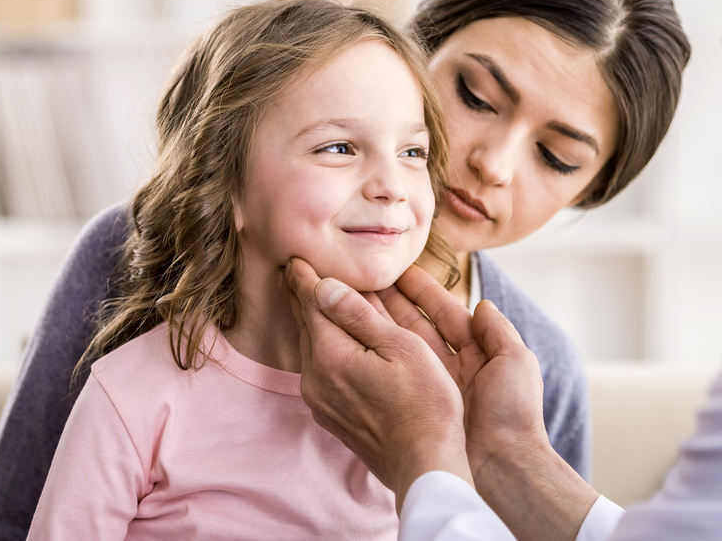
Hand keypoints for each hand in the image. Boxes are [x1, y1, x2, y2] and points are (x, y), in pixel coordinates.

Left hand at [282, 258, 471, 510]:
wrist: (424, 465)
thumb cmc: (425, 404)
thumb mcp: (401, 347)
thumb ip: (359, 315)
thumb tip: (323, 285)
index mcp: (330, 355)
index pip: (310, 302)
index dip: (304, 275)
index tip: (296, 256)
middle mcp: (315, 378)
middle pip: (305, 324)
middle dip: (305, 295)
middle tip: (299, 269)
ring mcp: (320, 400)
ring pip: (312, 347)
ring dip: (317, 321)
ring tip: (320, 298)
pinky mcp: (331, 414)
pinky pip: (321, 368)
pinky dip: (327, 346)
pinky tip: (340, 340)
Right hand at [378, 266, 599, 540]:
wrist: (501, 468)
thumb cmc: (513, 414)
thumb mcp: (515, 363)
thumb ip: (499, 332)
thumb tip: (482, 305)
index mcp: (478, 355)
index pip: (445, 314)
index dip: (423, 292)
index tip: (399, 271)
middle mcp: (452, 370)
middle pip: (417, 328)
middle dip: (393, 304)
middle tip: (365, 280)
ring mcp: (431, 391)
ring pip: (400, 350)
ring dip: (378, 325)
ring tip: (352, 301)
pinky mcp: (414, 410)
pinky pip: (392, 378)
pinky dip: (375, 358)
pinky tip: (354, 343)